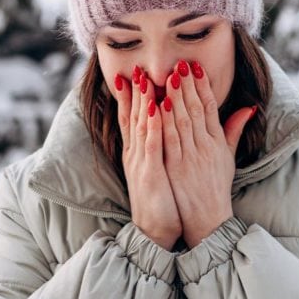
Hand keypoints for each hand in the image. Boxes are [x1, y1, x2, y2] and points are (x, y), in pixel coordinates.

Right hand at [114, 68, 181, 250]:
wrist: (155, 231)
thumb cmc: (163, 202)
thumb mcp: (161, 171)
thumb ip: (164, 149)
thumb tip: (167, 133)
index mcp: (139, 153)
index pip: (133, 119)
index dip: (131, 97)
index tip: (132, 74)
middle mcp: (136, 154)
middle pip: (133, 117)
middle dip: (133, 92)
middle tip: (133, 67)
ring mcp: (141, 162)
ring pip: (141, 125)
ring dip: (142, 101)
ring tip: (142, 78)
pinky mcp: (150, 173)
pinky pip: (152, 144)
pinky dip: (154, 124)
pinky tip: (157, 108)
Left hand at [161, 60, 254, 247]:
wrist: (209, 220)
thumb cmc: (216, 188)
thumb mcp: (228, 158)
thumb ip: (234, 130)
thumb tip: (248, 107)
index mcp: (217, 143)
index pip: (210, 108)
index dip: (203, 86)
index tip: (196, 68)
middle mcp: (205, 147)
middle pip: (195, 110)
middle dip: (187, 85)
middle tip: (180, 63)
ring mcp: (190, 157)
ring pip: (181, 121)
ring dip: (175, 97)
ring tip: (169, 76)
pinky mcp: (176, 168)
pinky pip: (169, 140)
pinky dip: (164, 121)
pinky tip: (158, 105)